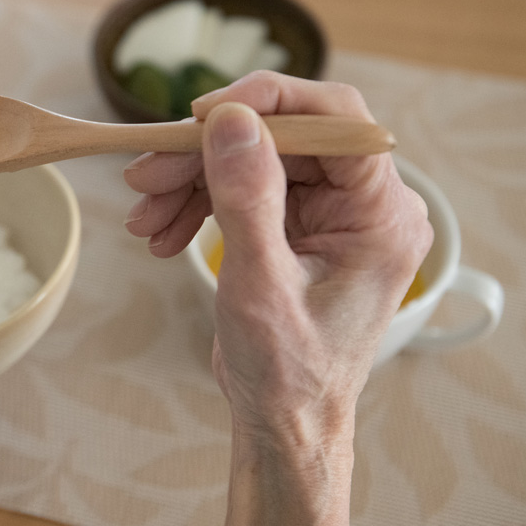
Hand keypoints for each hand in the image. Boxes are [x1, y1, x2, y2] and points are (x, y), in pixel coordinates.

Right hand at [124, 71, 431, 525]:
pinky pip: (241, 190)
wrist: (280, 422)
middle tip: (146, 173)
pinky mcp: (295, 226)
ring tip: (142, 216)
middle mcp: (362, 204)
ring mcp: (327, 214)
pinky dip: (196, 205)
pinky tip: (160, 232)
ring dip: (190, 183)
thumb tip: (230, 121)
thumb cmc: (288, 372)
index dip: (267, 103)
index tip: (202, 115)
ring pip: (252, 161)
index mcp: (382, 213)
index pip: (335, 118)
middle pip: (280, 139)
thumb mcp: (261, 283)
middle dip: (207, 155)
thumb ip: (248, 197)